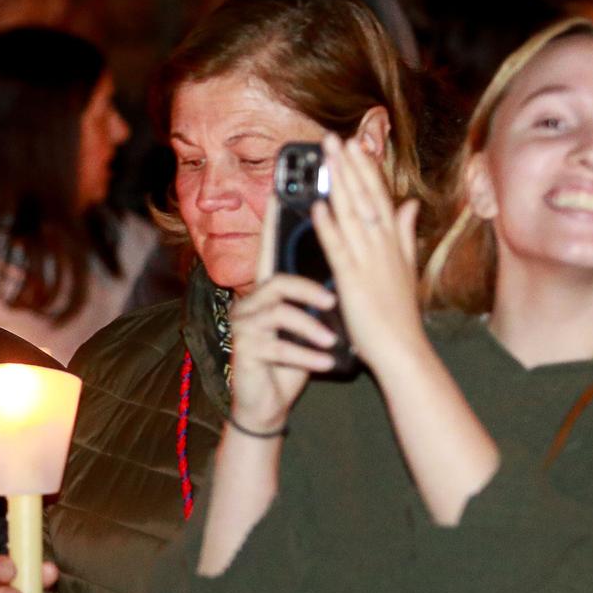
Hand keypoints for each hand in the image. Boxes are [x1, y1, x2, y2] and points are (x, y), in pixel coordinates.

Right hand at [227, 198, 338, 430]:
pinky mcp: (246, 352)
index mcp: (268, 289)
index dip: (273, 220)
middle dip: (307, 290)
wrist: (269, 402)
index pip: (270, 248)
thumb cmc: (294, 355)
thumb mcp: (312, 320)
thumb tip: (347, 254)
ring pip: (279, 314)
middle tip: (334, 300)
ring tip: (332, 341)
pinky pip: (279, 348)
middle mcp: (251, 302)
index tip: (280, 190)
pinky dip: (307, 357)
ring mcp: (245, 327)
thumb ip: (324, 288)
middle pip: (276, 280)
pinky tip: (327, 364)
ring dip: (310, 329)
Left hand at [310, 134, 424, 372]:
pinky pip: (339, 248)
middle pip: (365, 198)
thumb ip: (405, 234)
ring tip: (326, 157)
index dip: (366, 170)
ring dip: (339, 184)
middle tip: (334, 138)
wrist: (403, 350)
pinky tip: (318, 206)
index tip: (355, 145)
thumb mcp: (406, 267)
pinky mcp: (353, 280)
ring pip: (352, 215)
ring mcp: (369, 262)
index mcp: (393, 243)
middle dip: (349, 166)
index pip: (379, 197)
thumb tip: (410, 203)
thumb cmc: (399, 315)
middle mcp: (382, 247)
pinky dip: (329, 225)